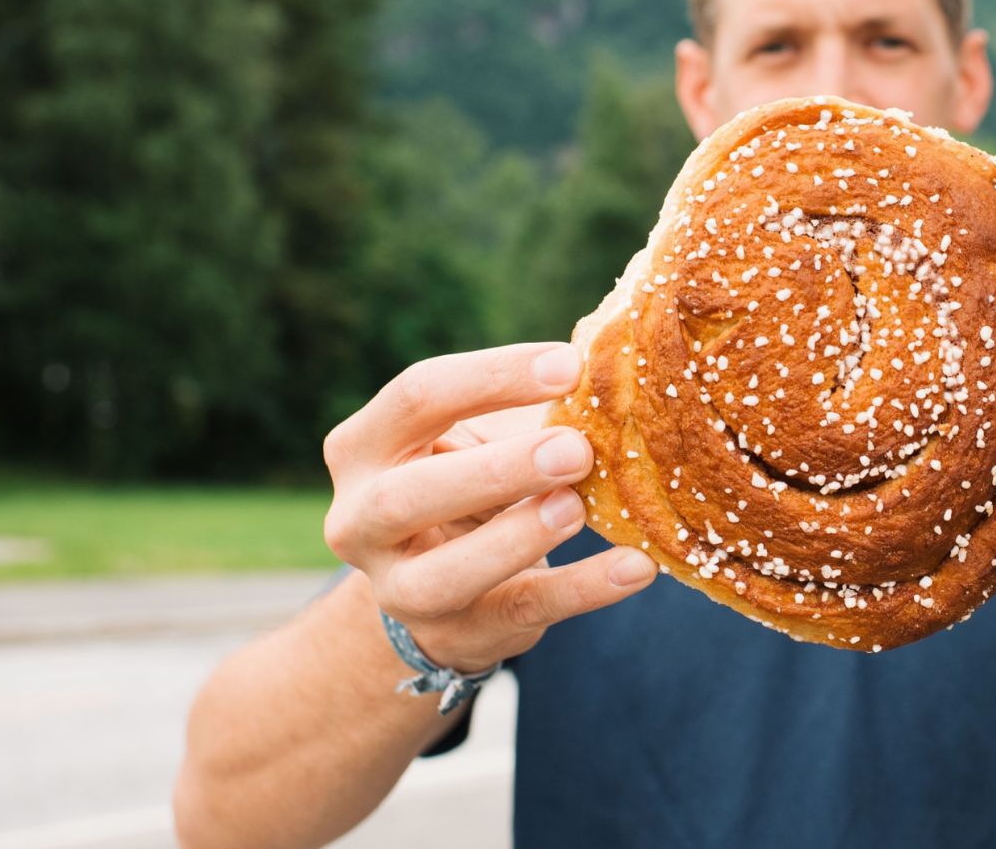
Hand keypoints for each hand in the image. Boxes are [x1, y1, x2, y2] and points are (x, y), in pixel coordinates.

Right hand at [322, 342, 657, 672]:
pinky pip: (519, 611)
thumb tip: (612, 361)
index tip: (573, 366)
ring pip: (443, 574)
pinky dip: (583, 589)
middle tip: (576, 448)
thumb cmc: (469, 480)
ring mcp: (396, 589)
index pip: (417, 397)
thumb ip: (524, 406)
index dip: (493, 377)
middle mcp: (359, 520)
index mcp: (363, 446)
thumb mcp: (476, 437)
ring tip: (579, 507)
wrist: (440, 586)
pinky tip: (636, 566)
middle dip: (497, 470)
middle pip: (408, 494)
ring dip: (517, 538)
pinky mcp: (453, 635)